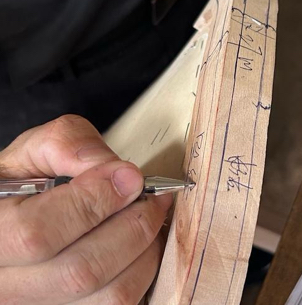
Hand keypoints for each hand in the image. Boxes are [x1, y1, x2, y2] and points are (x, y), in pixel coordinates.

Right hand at [0, 115, 172, 303]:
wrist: (15, 215)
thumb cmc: (26, 182)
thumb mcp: (34, 150)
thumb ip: (69, 147)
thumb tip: (123, 174)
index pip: (38, 232)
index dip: (94, 201)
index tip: (131, 177)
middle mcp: (6, 285)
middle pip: (80, 271)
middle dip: (132, 225)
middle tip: (154, 196)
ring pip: (109, 295)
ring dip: (145, 250)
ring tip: (149, 216)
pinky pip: (122, 304)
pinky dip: (144, 271)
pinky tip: (142, 243)